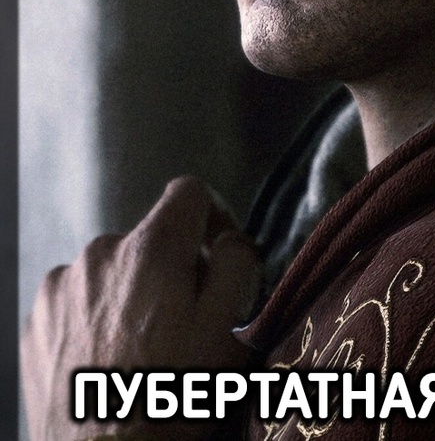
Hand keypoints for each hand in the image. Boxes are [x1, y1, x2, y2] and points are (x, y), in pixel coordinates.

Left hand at [21, 176, 262, 440]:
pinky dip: (94, 316)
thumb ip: (237, 264)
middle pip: (151, 237)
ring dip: (131, 293)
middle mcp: (102, 253)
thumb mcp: (228, 331)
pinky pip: (77, 296)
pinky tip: (105, 358)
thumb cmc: (167, 402)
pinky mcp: (37, 318)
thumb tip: (230, 239)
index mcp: (153, 249)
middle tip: (182, 324)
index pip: (190, 191)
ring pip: (114, 269)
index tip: (217, 254)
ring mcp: (62, 285)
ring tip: (140, 349)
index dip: (213, 216)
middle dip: (172, 268)